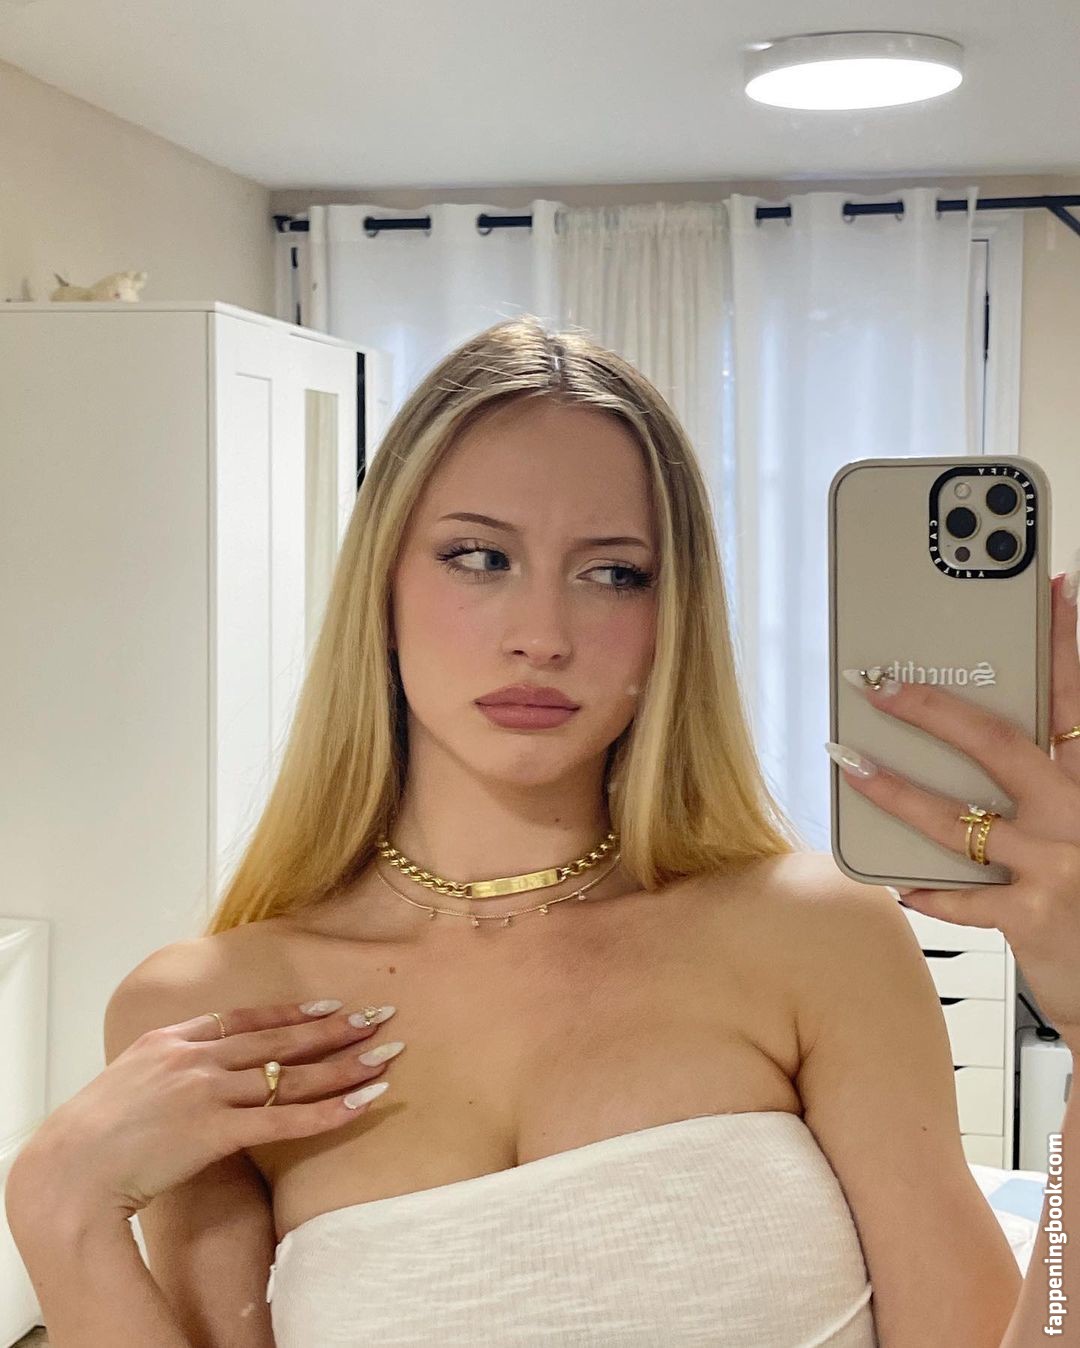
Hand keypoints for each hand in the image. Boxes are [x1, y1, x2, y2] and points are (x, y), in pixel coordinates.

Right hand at [10, 1001, 401, 1220]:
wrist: (68, 1170)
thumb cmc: (91, 1137)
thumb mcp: (126, 1084)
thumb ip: (165, 1073)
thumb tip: (191, 1081)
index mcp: (170, 1039)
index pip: (244, 1018)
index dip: (291, 1012)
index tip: (329, 1005)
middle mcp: (194, 1058)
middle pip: (278, 1039)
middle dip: (334, 1028)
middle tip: (379, 1017)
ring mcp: (206, 1091)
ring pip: (290, 1075)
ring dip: (344, 1065)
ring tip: (386, 1056)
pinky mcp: (214, 1131)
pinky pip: (283, 1119)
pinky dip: (328, 1112)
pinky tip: (361, 1104)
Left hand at [831, 571, 1079, 1055]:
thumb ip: (1056, 782)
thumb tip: (996, 742)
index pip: (1079, 701)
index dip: (1068, 643)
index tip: (1055, 592)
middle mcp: (1076, 817)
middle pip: (999, 745)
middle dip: (933, 708)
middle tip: (882, 684)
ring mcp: (1053, 867)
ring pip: (956, 818)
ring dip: (895, 790)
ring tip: (850, 763)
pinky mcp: (1031, 919)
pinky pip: (962, 898)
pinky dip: (926, 890)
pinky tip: (898, 880)